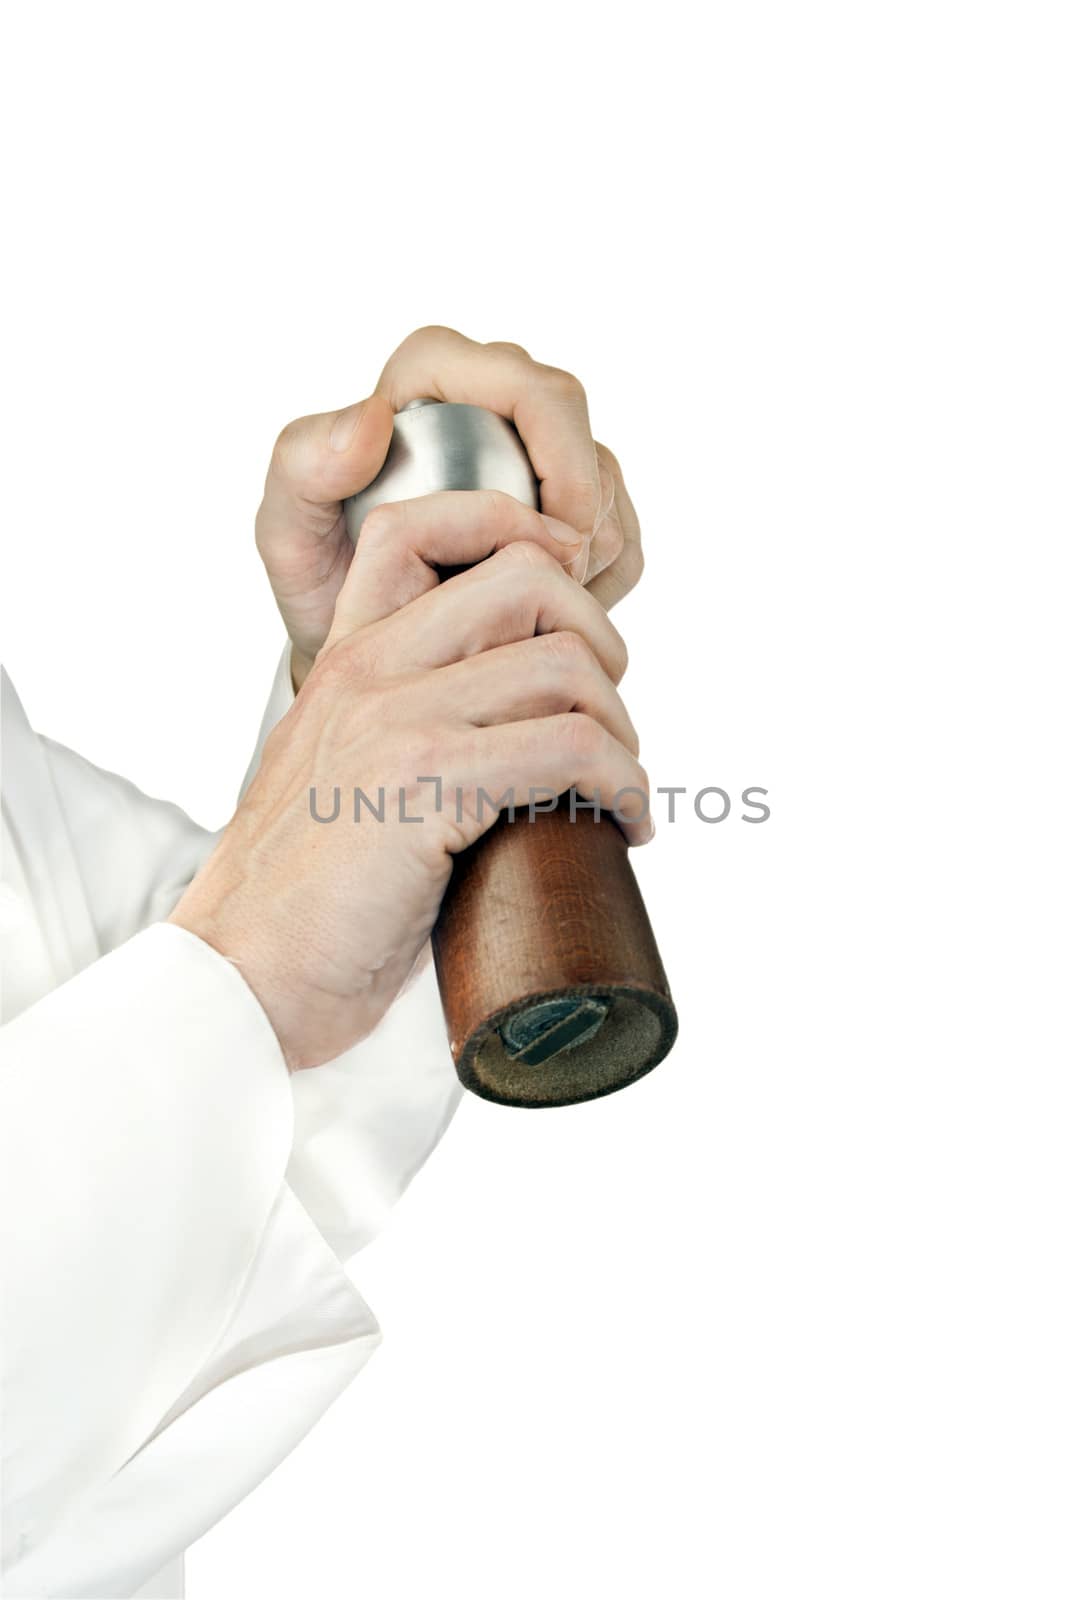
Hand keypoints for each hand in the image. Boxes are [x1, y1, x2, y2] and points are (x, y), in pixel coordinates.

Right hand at [172, 498, 650, 1069]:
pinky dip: (625, 785)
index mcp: (345, 658)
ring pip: (566, 665)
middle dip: (600, 640)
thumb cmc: (302, 899)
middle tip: (608, 716)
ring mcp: (397, 721)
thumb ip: (395, 728)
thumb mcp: (336, 777)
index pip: (420, 527)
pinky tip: (626, 826)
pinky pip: (573, 747)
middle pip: (527, 578)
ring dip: (623, 729)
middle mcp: (369, 670)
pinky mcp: (429, 784)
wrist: (242, 976)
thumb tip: (507, 734)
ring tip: (619, 787)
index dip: (518, 537)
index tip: (571, 613)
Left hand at [254, 326, 643, 688]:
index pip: (535, 390)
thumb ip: (302, 465)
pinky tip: (541, 614)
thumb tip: (372, 417)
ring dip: (587, 560)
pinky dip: (597, 584)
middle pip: (584, 438)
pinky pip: (620, 538)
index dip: (564, 465)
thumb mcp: (288, 531)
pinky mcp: (573, 508)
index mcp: (433, 376)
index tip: (550, 547)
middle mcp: (494, 399)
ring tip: (521, 613)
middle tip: (550, 594)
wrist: (362, 646)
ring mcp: (539, 454)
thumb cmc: (322, 584)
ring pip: (609, 491)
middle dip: (583, 522)